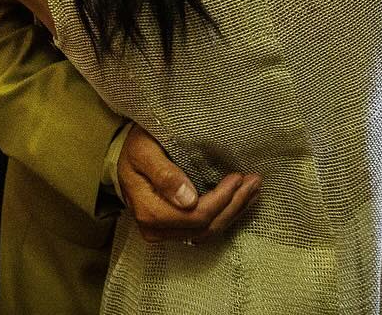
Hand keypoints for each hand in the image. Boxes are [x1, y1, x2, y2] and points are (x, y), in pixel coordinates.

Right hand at [117, 123, 260, 243]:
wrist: (127, 156)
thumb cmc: (137, 148)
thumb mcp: (144, 151)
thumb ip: (164, 174)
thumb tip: (188, 200)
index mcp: (149, 211)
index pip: (195, 215)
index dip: (221, 200)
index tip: (237, 177)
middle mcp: (156, 229)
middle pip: (205, 226)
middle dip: (233, 205)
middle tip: (254, 181)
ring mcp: (165, 233)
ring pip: (208, 232)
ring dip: (233, 212)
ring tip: (253, 190)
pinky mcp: (174, 230)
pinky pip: (204, 230)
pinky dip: (225, 216)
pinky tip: (240, 201)